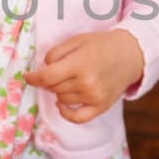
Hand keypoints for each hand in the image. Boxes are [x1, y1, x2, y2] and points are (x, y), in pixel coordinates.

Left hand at [25, 29, 144, 122]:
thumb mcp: (77, 40)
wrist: (130, 54)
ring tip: (69, 79)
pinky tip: (61, 104)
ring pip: (62, 99)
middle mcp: (87, 83)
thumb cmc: (101, 45)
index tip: (27, 76)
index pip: (47, 77)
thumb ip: (56, 53)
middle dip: (48, 80)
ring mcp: (94, 97)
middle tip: (56, 71)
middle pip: (53, 88)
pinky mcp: (100, 107)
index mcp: (79, 64)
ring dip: (59, 90)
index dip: (33, 78)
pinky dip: (65, 113)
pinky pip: (76, 118)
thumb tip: (41, 69)